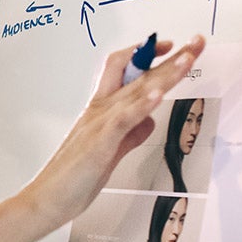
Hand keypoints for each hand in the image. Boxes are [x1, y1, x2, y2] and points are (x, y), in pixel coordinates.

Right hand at [20, 34, 205, 234]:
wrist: (45, 199)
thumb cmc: (71, 179)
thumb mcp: (109, 153)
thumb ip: (130, 134)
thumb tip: (148, 122)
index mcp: (99, 111)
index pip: (124, 70)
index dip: (149, 55)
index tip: (173, 47)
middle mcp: (99, 111)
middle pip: (137, 74)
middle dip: (171, 57)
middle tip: (197, 41)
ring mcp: (99, 125)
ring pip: (135, 91)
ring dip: (164, 73)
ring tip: (187, 58)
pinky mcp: (100, 143)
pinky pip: (124, 119)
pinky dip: (143, 105)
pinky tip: (158, 94)